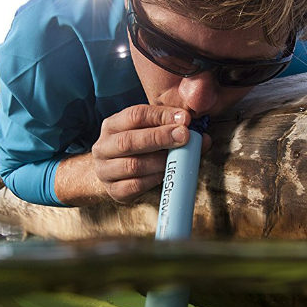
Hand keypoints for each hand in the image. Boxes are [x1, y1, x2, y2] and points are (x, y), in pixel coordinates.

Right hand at [90, 104, 209, 202]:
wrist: (114, 173)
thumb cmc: (138, 149)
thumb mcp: (150, 133)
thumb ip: (173, 130)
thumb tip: (203, 138)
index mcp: (112, 126)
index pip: (135, 115)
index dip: (161, 116)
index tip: (185, 119)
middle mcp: (103, 147)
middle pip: (129, 141)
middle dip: (160, 137)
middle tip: (185, 136)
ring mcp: (105, 170)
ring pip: (132, 165)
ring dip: (160, 161)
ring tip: (178, 159)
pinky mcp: (113, 191)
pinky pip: (134, 186)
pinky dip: (153, 180)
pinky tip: (166, 175)